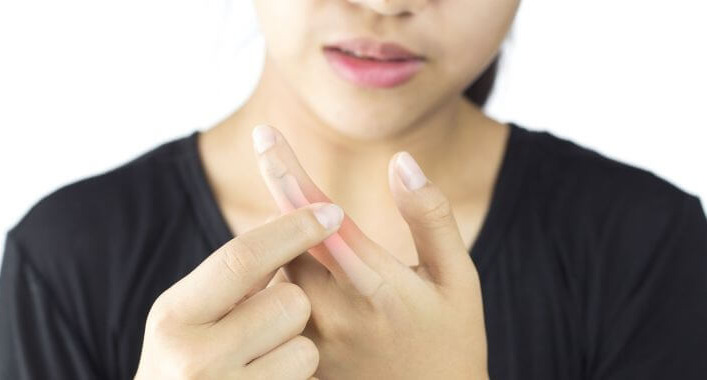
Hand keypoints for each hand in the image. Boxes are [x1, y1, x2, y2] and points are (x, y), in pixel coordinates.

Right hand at [133, 203, 344, 379]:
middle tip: (263, 328)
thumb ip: (233, 273)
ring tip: (262, 363)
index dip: (293, 230)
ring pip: (307, 349)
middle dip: (290, 306)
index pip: (242, 258)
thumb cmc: (188, 361)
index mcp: (173, 316)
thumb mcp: (190, 314)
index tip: (330, 212)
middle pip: (290, 302)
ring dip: (295, 351)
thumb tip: (285, 218)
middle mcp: (194, 358)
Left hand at [251, 124, 488, 379]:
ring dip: (278, 243)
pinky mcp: (301, 364)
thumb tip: (401, 160)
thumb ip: (430, 218)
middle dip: (281, 203)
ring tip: (306, 237)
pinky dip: (274, 285)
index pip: (316, 214)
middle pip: (281, 241)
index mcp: (375, 283)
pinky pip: (269, 312)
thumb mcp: (457, 280)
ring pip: (272, 275)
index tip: (264, 133)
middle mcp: (333, 312)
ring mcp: (312, 342)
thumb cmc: (453, 344)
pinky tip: (294, 279)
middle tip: (281, 165)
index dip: (286, 170)